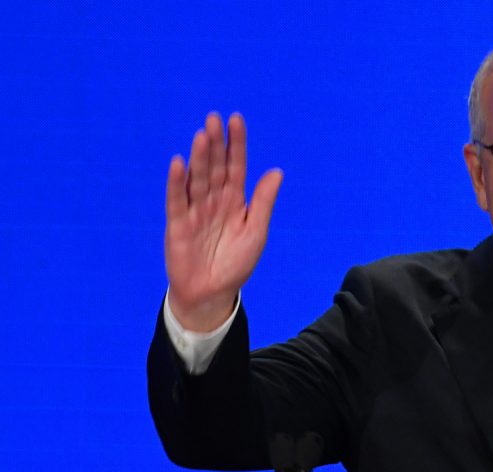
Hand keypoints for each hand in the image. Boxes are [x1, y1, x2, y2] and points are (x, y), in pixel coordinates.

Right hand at [165, 111, 282, 330]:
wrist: (212, 293)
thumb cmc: (235, 264)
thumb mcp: (256, 232)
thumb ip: (263, 202)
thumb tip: (276, 171)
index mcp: (235, 201)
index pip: (235, 167)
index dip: (236, 145)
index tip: (236, 120)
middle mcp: (213, 201)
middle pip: (214, 167)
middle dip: (216, 144)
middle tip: (214, 118)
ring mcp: (194, 211)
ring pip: (197, 179)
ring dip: (199, 158)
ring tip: (203, 136)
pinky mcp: (177, 225)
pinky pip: (177, 200)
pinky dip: (177, 183)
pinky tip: (179, 164)